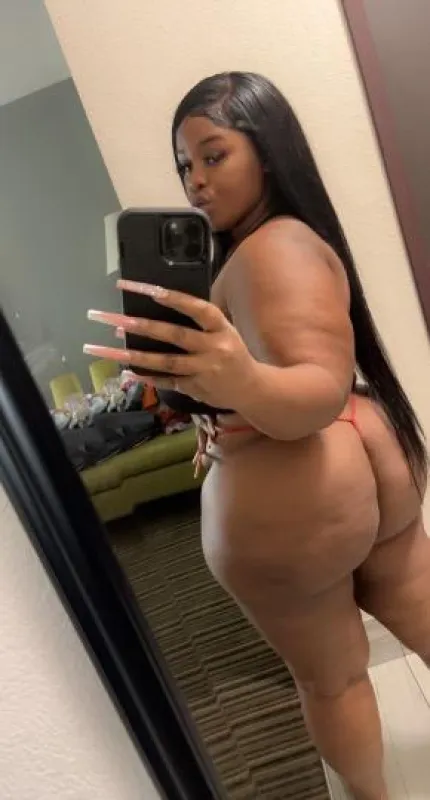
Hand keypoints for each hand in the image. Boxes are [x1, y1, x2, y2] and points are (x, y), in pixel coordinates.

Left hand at [84, 279, 255, 408]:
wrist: (253, 389)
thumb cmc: (233, 353)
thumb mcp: (225, 331)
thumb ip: (200, 322)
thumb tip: (160, 305)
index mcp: (222, 329)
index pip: (198, 309)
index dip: (175, 299)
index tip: (149, 290)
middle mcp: (214, 349)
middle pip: (175, 335)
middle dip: (140, 326)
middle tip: (110, 318)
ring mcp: (204, 370)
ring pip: (165, 362)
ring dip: (134, 356)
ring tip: (106, 348)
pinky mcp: (196, 388)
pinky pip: (167, 381)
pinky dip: (147, 377)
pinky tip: (126, 371)